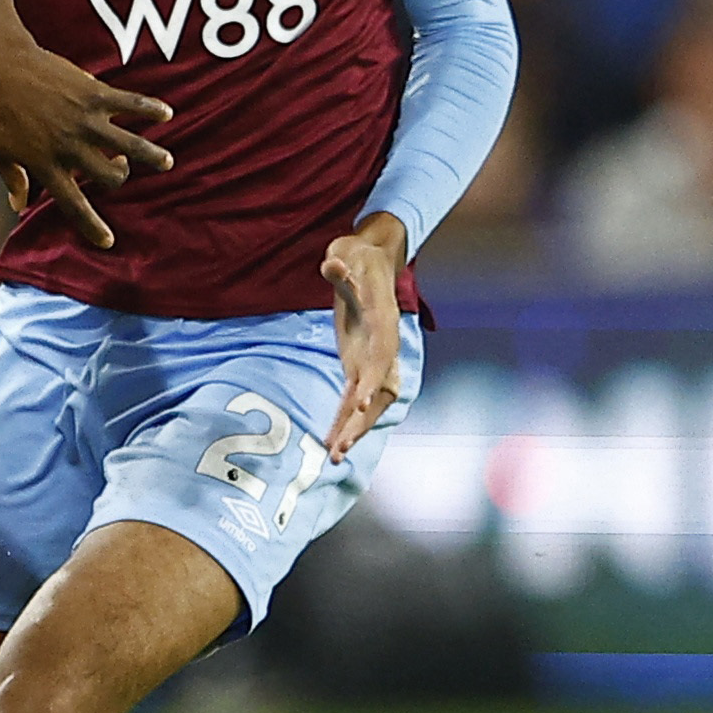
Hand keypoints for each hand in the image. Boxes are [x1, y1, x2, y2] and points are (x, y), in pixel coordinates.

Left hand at [0, 37, 172, 249]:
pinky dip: (150, 108)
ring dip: (152, 155)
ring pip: (130, 145)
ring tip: (166, 162)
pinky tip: (166, 113)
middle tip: (120, 167)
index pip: (73, 205)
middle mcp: (70, 147)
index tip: (108, 242)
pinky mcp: (94, 93)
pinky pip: (130, 103)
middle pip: (109, 176)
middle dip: (120, 178)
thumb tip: (18, 206)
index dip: (91, 226)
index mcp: (45, 165)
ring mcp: (85, 120)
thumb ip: (12, 178)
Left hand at [318, 211, 407, 460]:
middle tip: (340, 448)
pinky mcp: (358, 362)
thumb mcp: (347, 255)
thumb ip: (341, 267)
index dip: (373, 382)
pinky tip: (330, 440)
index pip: (380, 360)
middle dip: (360, 420)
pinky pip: (354, 397)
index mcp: (382, 326)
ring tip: (334, 456)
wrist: (371, 258)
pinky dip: (344, 419)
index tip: (364, 404)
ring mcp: (371, 357)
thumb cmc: (359, 258)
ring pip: (367, 402)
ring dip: (353, 429)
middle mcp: (381, 348)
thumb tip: (332, 263)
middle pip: (376, 391)